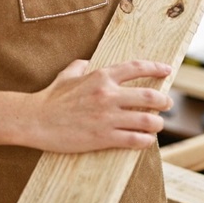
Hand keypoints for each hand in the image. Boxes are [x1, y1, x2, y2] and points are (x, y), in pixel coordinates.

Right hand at [24, 59, 173, 152]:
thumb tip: (87, 62)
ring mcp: (107, 117)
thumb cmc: (50, 98)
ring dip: (157, 123)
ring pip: (146, 120)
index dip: (156, 68)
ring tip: (157, 124)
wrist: (36, 120)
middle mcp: (108, 95)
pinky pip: (134, 139)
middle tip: (167, 104)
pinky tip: (146, 140)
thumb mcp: (67, 75)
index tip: (167, 70)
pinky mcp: (103, 137)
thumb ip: (80, 66)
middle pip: (149, 97)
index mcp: (101, 76)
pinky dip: (145, 140)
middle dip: (164, 101)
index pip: (136, 68)